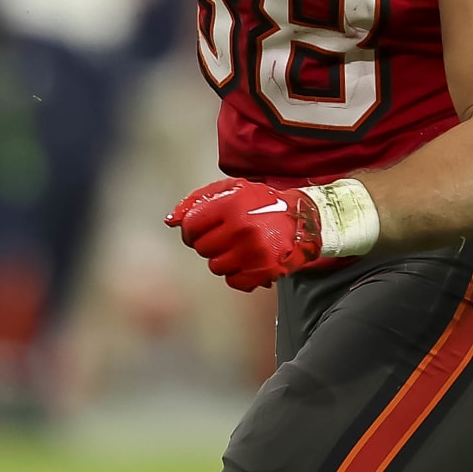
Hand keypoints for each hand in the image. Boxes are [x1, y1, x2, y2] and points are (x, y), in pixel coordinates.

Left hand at [165, 179, 322, 290]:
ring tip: (238, 246)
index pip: (191, 226)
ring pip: (215, 266)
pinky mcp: (265, 270)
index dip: (191, 229)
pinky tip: (247, 260)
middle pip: (202, 249)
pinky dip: (237, 274)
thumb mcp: (229, 190)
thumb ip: (195, 201)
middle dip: (208, 243)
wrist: (302, 219)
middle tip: (224, 236)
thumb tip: (170, 221)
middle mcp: (242, 228)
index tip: (200, 229)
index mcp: (231, 204)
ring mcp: (254, 251)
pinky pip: (233, 281)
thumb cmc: (259, 203)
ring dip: (222, 259)